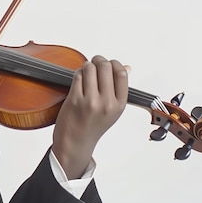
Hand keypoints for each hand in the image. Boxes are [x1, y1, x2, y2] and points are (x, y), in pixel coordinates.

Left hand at [52, 55, 128, 178]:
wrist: (75, 142)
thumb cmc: (93, 125)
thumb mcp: (112, 110)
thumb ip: (118, 88)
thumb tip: (127, 68)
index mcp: (119, 104)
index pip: (122, 73)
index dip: (114, 63)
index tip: (109, 63)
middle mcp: (106, 103)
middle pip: (105, 67)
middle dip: (99, 60)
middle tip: (95, 62)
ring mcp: (90, 101)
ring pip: (89, 68)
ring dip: (87, 66)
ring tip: (86, 71)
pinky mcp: (74, 100)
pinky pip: (77, 76)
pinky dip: (78, 73)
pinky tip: (79, 79)